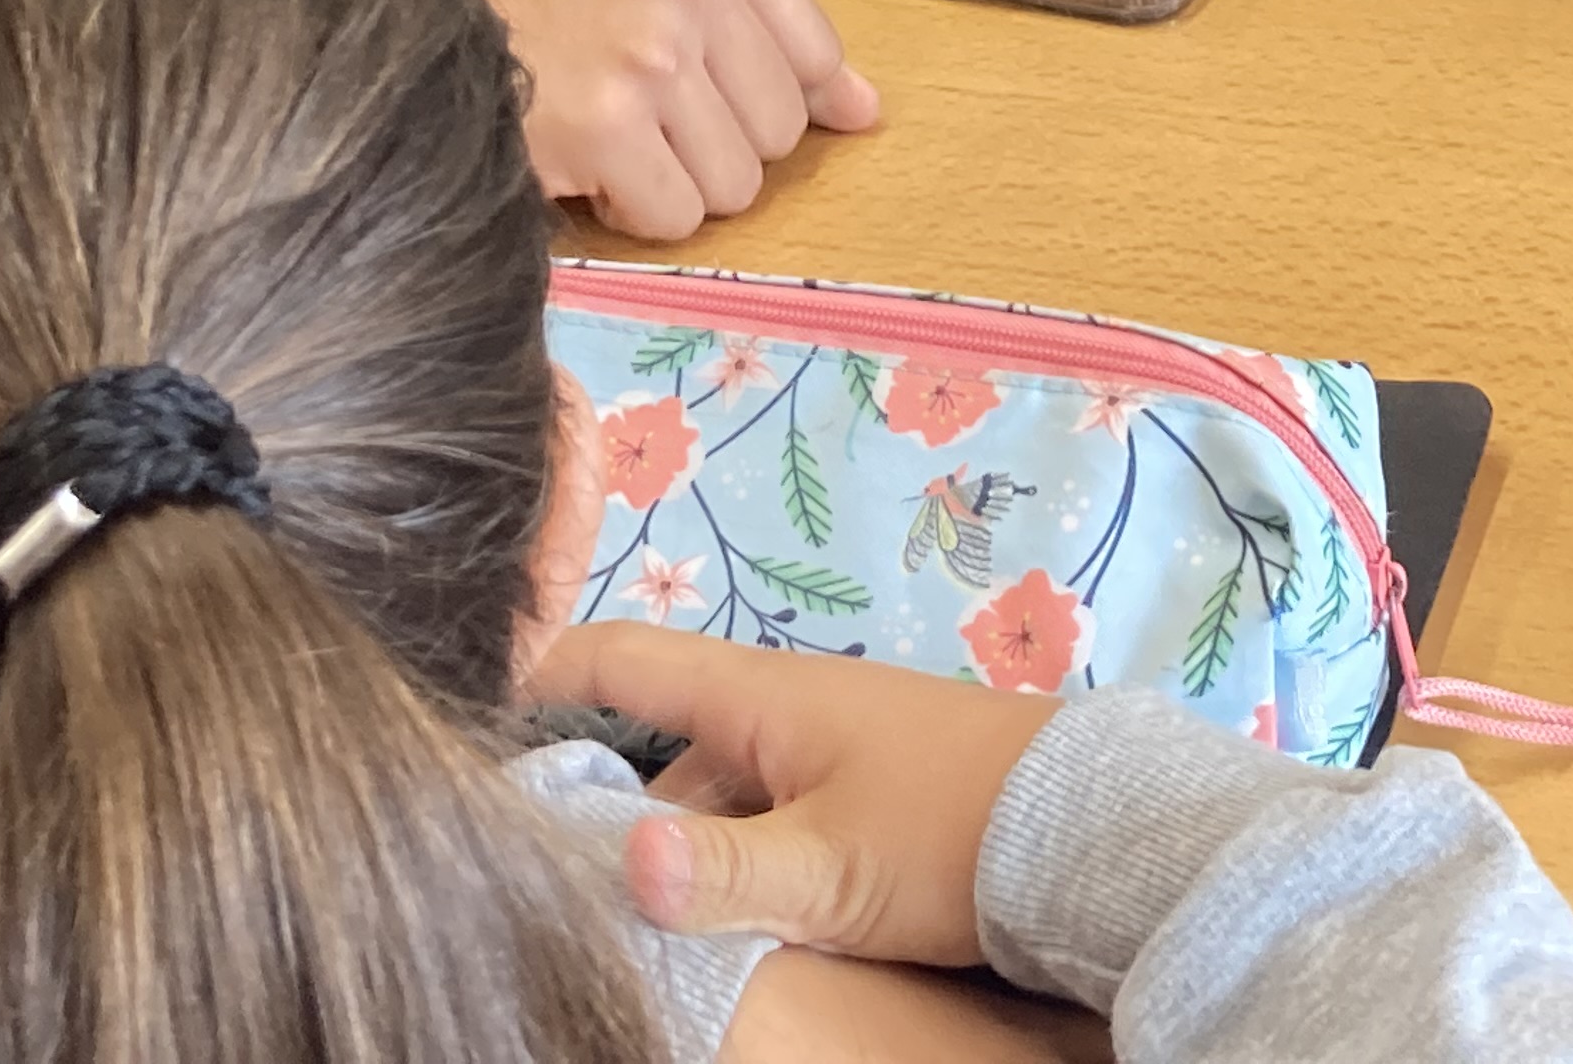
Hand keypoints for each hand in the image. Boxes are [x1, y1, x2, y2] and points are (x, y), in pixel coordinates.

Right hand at [470, 0, 881, 238]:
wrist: (433, 33)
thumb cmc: (564, 11)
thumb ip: (779, 39)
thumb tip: (867, 111)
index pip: (818, 59)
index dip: (760, 94)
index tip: (696, 79)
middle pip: (783, 131)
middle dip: (718, 142)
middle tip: (642, 107)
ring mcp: (651, 53)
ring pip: (738, 184)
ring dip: (678, 182)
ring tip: (617, 134)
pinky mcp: (608, 124)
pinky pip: (678, 217)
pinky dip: (636, 212)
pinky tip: (593, 166)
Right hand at [528, 620, 1060, 966]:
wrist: (1098, 835)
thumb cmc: (955, 833)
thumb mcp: (829, 868)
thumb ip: (721, 874)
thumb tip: (620, 865)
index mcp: (762, 698)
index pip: (623, 659)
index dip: (543, 675)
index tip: (475, 713)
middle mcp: (788, 710)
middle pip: (664, 742)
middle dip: (606, 797)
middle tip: (546, 866)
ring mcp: (832, 753)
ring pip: (720, 789)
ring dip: (679, 840)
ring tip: (630, 909)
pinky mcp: (872, 798)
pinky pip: (771, 816)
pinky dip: (735, 856)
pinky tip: (728, 914)